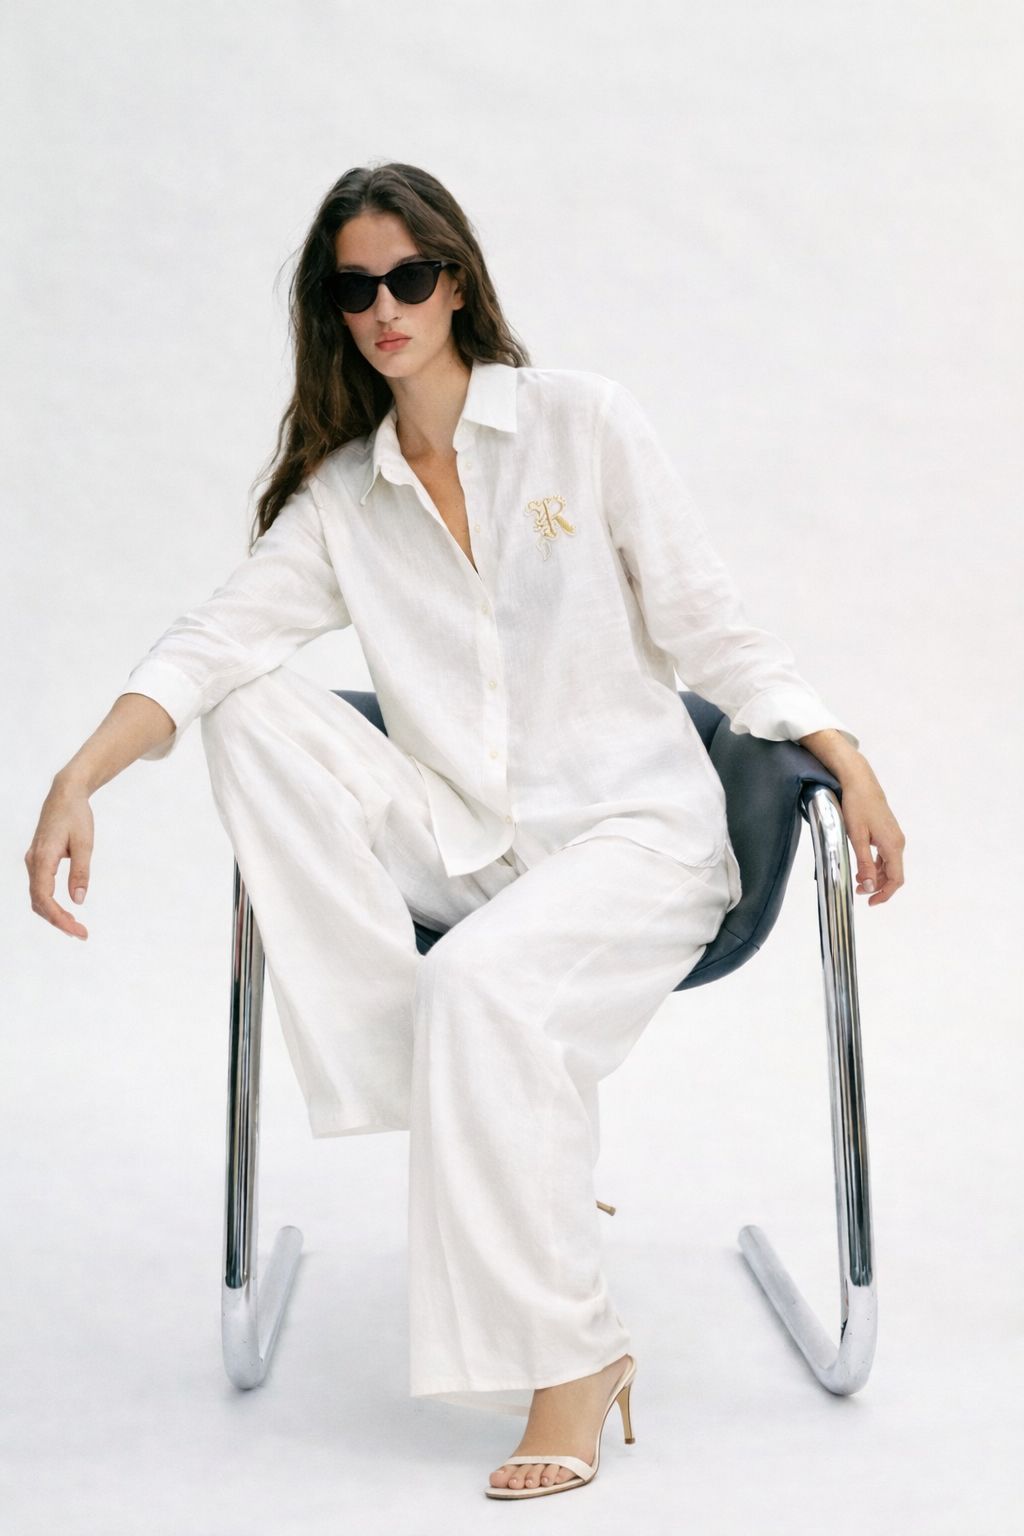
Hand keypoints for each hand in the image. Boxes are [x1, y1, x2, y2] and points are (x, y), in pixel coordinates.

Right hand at [25, 777, 93, 939]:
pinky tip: (66, 912)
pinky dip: (51, 904)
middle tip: (82, 934)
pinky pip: (40, 888)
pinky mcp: (38, 861)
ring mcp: (33, 862)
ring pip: (38, 897)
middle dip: (58, 921)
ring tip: (76, 927)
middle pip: (38, 902)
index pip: (44, 897)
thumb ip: (81, 872)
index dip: (58, 918)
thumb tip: (79, 900)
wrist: (65, 794)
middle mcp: (32, 862)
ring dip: (54, 914)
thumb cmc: (76, 815)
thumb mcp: (84, 843)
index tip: (78, 930)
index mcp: (42, 859)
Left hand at [837, 758, 904, 905]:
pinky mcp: (888, 833)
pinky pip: (886, 855)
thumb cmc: (856, 806)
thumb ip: (864, 863)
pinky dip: (876, 865)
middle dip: (878, 886)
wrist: (860, 782)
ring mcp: (894, 837)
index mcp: (892, 845)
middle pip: (893, 874)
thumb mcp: (856, 837)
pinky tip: (863, 867)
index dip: (885, 894)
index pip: (896, 879)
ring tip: (858, 881)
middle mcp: (898, 842)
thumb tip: (869, 886)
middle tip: (858, 891)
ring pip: (890, 865)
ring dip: (876, 876)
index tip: (871, 903)